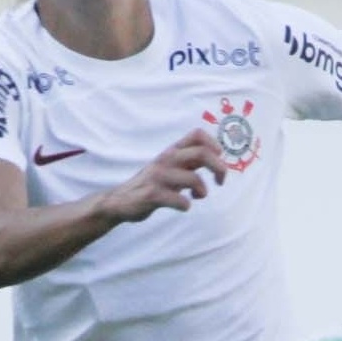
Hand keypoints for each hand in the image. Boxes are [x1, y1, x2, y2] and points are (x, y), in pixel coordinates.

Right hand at [102, 129, 226, 221]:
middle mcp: (166, 159)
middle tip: (220, 181)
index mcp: (172, 151)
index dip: (214, 144)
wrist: (121, 200)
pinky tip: (183, 206)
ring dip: (203, 191)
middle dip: (219, 168)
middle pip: (203, 154)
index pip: (197, 135)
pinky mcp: (152, 195)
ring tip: (198, 196)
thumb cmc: (153, 183)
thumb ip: (190, 159)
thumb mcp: (171, 166)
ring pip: (194, 179)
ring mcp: (159, 176)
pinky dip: (186, 205)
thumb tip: (217, 155)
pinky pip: (180, 200)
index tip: (219, 158)